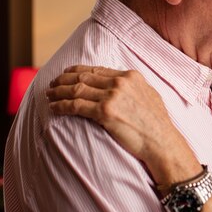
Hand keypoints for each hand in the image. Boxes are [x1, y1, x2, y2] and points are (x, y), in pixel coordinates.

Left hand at [47, 65, 183, 165]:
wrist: (161, 141)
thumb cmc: (157, 123)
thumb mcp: (149, 95)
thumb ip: (133, 87)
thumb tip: (119, 84)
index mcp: (131, 76)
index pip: (97, 70)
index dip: (78, 71)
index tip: (67, 74)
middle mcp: (120, 83)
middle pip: (83, 77)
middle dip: (64, 80)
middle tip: (52, 84)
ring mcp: (112, 96)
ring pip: (76, 89)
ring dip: (59, 92)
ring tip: (49, 95)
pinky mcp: (105, 112)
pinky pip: (75, 106)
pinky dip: (61, 106)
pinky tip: (54, 108)